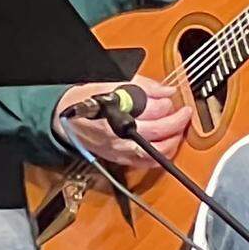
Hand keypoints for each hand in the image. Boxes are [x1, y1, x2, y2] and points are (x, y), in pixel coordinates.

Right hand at [52, 75, 192, 168]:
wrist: (64, 121)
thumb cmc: (84, 102)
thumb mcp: (111, 84)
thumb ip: (143, 86)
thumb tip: (165, 90)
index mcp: (113, 115)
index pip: (148, 112)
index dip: (164, 104)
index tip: (170, 96)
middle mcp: (117, 137)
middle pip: (156, 134)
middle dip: (176, 122)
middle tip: (185, 112)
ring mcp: (119, 152)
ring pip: (155, 153)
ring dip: (173, 141)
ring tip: (179, 128)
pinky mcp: (120, 160)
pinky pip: (147, 164)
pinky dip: (162, 156)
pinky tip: (168, 144)